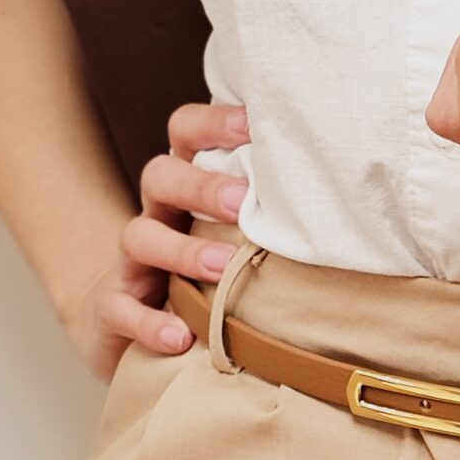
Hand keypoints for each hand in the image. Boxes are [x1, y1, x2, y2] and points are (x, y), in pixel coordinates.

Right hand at [59, 102, 251, 380]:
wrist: (132, 320)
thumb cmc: (206, 266)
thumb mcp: (237, 231)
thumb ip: (272, 209)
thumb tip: (346, 191)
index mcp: (188, 187)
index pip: (186, 135)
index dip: (212, 123)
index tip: (252, 125)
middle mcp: (158, 214)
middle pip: (161, 177)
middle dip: (201, 186)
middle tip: (242, 201)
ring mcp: (132, 260)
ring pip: (139, 237)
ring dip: (183, 250)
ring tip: (223, 267)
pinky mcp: (114, 305)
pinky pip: (119, 308)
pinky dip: (148, 322)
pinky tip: (180, 335)